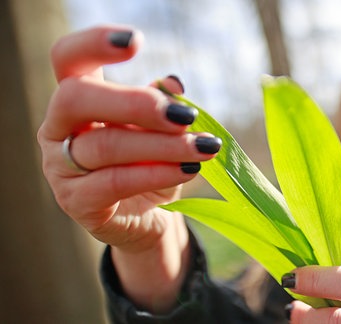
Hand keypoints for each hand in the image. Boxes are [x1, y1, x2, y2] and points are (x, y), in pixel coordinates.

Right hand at [37, 25, 218, 311]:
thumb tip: (173, 84)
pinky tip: (188, 170)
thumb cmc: (152, 163)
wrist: (150, 216)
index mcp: (76, 99)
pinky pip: (116, 182)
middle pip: (77, 97)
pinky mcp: (75, 202)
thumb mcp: (161, 130)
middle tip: (184, 117)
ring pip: (107, 144)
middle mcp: (59, 128)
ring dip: (164, 145)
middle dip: (136, 103)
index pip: (68, 59)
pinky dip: (157, 173)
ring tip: (203, 148)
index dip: (93, 44)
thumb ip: (163, 105)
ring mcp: (60, 166)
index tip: (135, 42)